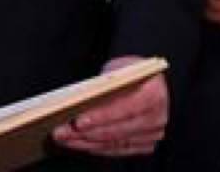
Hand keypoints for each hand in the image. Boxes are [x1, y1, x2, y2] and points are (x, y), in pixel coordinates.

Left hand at [51, 58, 168, 156]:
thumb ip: (104, 85)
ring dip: (86, 143)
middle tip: (61, 132)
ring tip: (64, 138)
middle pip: (118, 131)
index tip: (78, 121)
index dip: (101, 117)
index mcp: (154, 93)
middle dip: (86, 134)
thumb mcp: (116, 69)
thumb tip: (80, 103)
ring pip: (114, 144)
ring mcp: (153, 134)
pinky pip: (117, 150)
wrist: (144, 79)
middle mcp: (157, 117)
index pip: (125, 109)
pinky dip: (95, 147)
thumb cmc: (128, 71)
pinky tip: (78, 143)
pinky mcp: (146, 144)